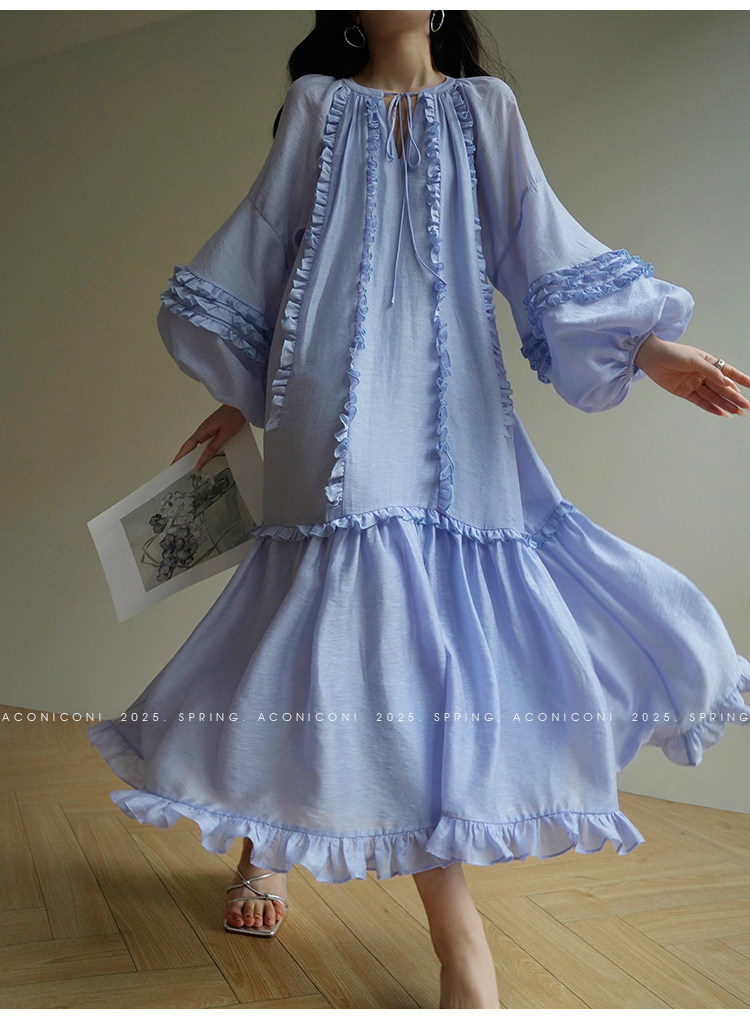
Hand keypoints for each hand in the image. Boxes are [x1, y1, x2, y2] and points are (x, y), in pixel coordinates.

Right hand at [170, 404, 247, 470]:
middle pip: (190, 447)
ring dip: (195, 454)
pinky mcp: (214, 429)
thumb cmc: (234, 415)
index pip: (186, 448)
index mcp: (202, 431)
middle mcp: (203, 430)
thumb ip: (213, 448)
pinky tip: (207, 454)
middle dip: (184, 457)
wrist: (242, 405)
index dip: (179, 457)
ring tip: (193, 464)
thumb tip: (201, 460)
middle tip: (180, 467)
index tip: (174, 465)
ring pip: (198, 444)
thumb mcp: (224, 435)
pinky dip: (204, 449)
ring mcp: (209, 429)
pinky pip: (206, 442)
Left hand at [634, 334, 749, 416]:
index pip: (729, 372)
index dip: (741, 380)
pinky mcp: (685, 392)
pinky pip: (700, 401)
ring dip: (725, 404)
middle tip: (747, 406)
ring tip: (737, 412)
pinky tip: (722, 413)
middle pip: (722, 388)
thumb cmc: (673, 353)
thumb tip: (725, 381)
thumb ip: (710, 371)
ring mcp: (694, 384)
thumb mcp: (693, 359)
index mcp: (708, 363)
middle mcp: (703, 374)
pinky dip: (711, 407)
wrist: (651, 357)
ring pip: (714, 396)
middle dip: (735, 397)